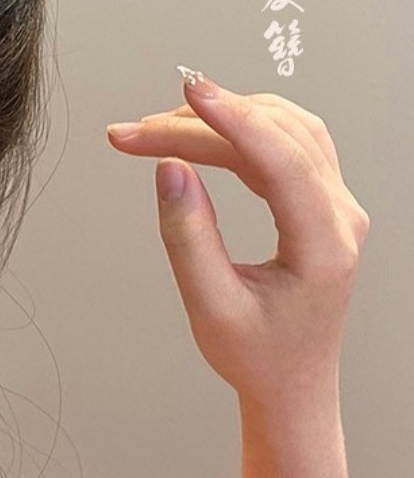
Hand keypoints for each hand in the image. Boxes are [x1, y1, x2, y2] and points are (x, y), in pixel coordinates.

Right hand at [105, 73, 369, 408]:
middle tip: (135, 131)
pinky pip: (284, 143)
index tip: (187, 94)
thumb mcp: (210, 305)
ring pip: (284, 129)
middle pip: (275, 136)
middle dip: (202, 123)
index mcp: (325, 246)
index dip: (232, 120)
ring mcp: (335, 204)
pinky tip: (199, 133)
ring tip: (157, 128)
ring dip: (221, 119)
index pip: (282, 160)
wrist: (292, 383)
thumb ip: (189, 236)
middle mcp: (341, 216)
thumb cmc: (256, 355)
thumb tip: (170, 168)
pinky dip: (238, 130)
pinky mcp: (319, 200)